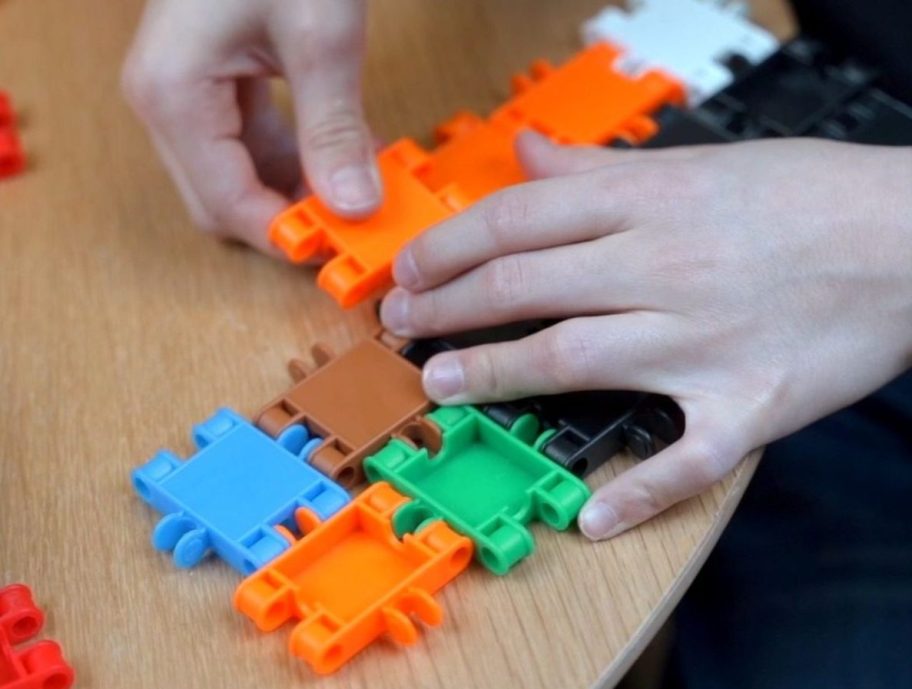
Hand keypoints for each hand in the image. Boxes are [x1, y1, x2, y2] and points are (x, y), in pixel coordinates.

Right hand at [122, 0, 379, 251]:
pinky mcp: (208, 81)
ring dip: (296, 190)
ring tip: (357, 184)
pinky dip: (293, 158)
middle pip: (224, 201)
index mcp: (175, 95)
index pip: (227, 205)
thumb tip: (353, 206)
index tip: (340, 250)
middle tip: (354, 222)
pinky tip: (338, 151)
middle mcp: (165, 100)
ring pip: (237, 177)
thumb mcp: (319, 38)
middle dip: (289, 217)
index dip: (285, 236)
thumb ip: (333, 128)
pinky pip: (247, 144)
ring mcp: (181, 92)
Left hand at [380, 132, 911, 539]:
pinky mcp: (748, 402)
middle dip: (448, 309)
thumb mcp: (696, 163)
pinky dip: (639, 492)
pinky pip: (685, 458)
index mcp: (649, 203)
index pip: (516, 221)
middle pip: (525, 288)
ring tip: (442, 386)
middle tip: (405, 328)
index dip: (447, 249)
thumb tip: (526, 153)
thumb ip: (598, 168)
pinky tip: (593, 519)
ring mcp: (702, 340)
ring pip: (574, 360)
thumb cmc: (808, 196)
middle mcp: (663, 267)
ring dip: (495, 377)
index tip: (410, 272)